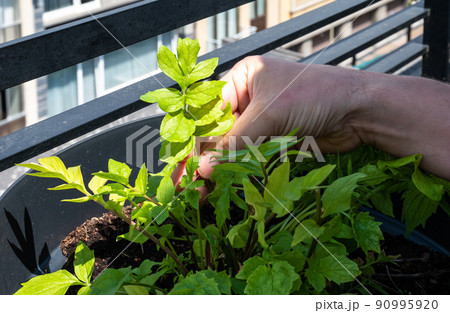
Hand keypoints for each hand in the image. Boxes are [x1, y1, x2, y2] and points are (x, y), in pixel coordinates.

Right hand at [198, 56, 365, 177]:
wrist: (358, 111)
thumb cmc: (314, 96)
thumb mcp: (270, 113)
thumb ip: (236, 141)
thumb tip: (204, 167)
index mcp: (243, 78)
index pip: (210, 109)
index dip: (196, 138)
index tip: (183, 164)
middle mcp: (250, 96)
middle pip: (220, 130)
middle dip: (204, 157)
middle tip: (187, 183)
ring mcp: (263, 118)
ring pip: (233, 146)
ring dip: (220, 167)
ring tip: (201, 191)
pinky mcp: (274, 137)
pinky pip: (250, 155)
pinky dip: (238, 170)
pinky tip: (224, 185)